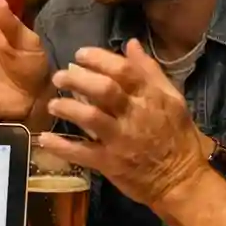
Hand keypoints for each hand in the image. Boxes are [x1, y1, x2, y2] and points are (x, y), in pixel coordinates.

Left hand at [39, 40, 209, 210]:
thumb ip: (150, 72)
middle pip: (104, 90)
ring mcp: (121, 140)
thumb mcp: (172, 100)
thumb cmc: (177, 137)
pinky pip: (82, 153)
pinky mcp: (110, 163)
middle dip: (78, 78)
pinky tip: (44, 139)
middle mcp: (135, 115)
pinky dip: (61, 146)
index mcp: (151, 97)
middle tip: (59, 76)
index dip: (99, 59)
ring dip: (68, 107)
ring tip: (53, 104)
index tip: (80, 54)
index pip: (124, 71)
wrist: (181, 181)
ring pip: (91, 118)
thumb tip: (130, 44)